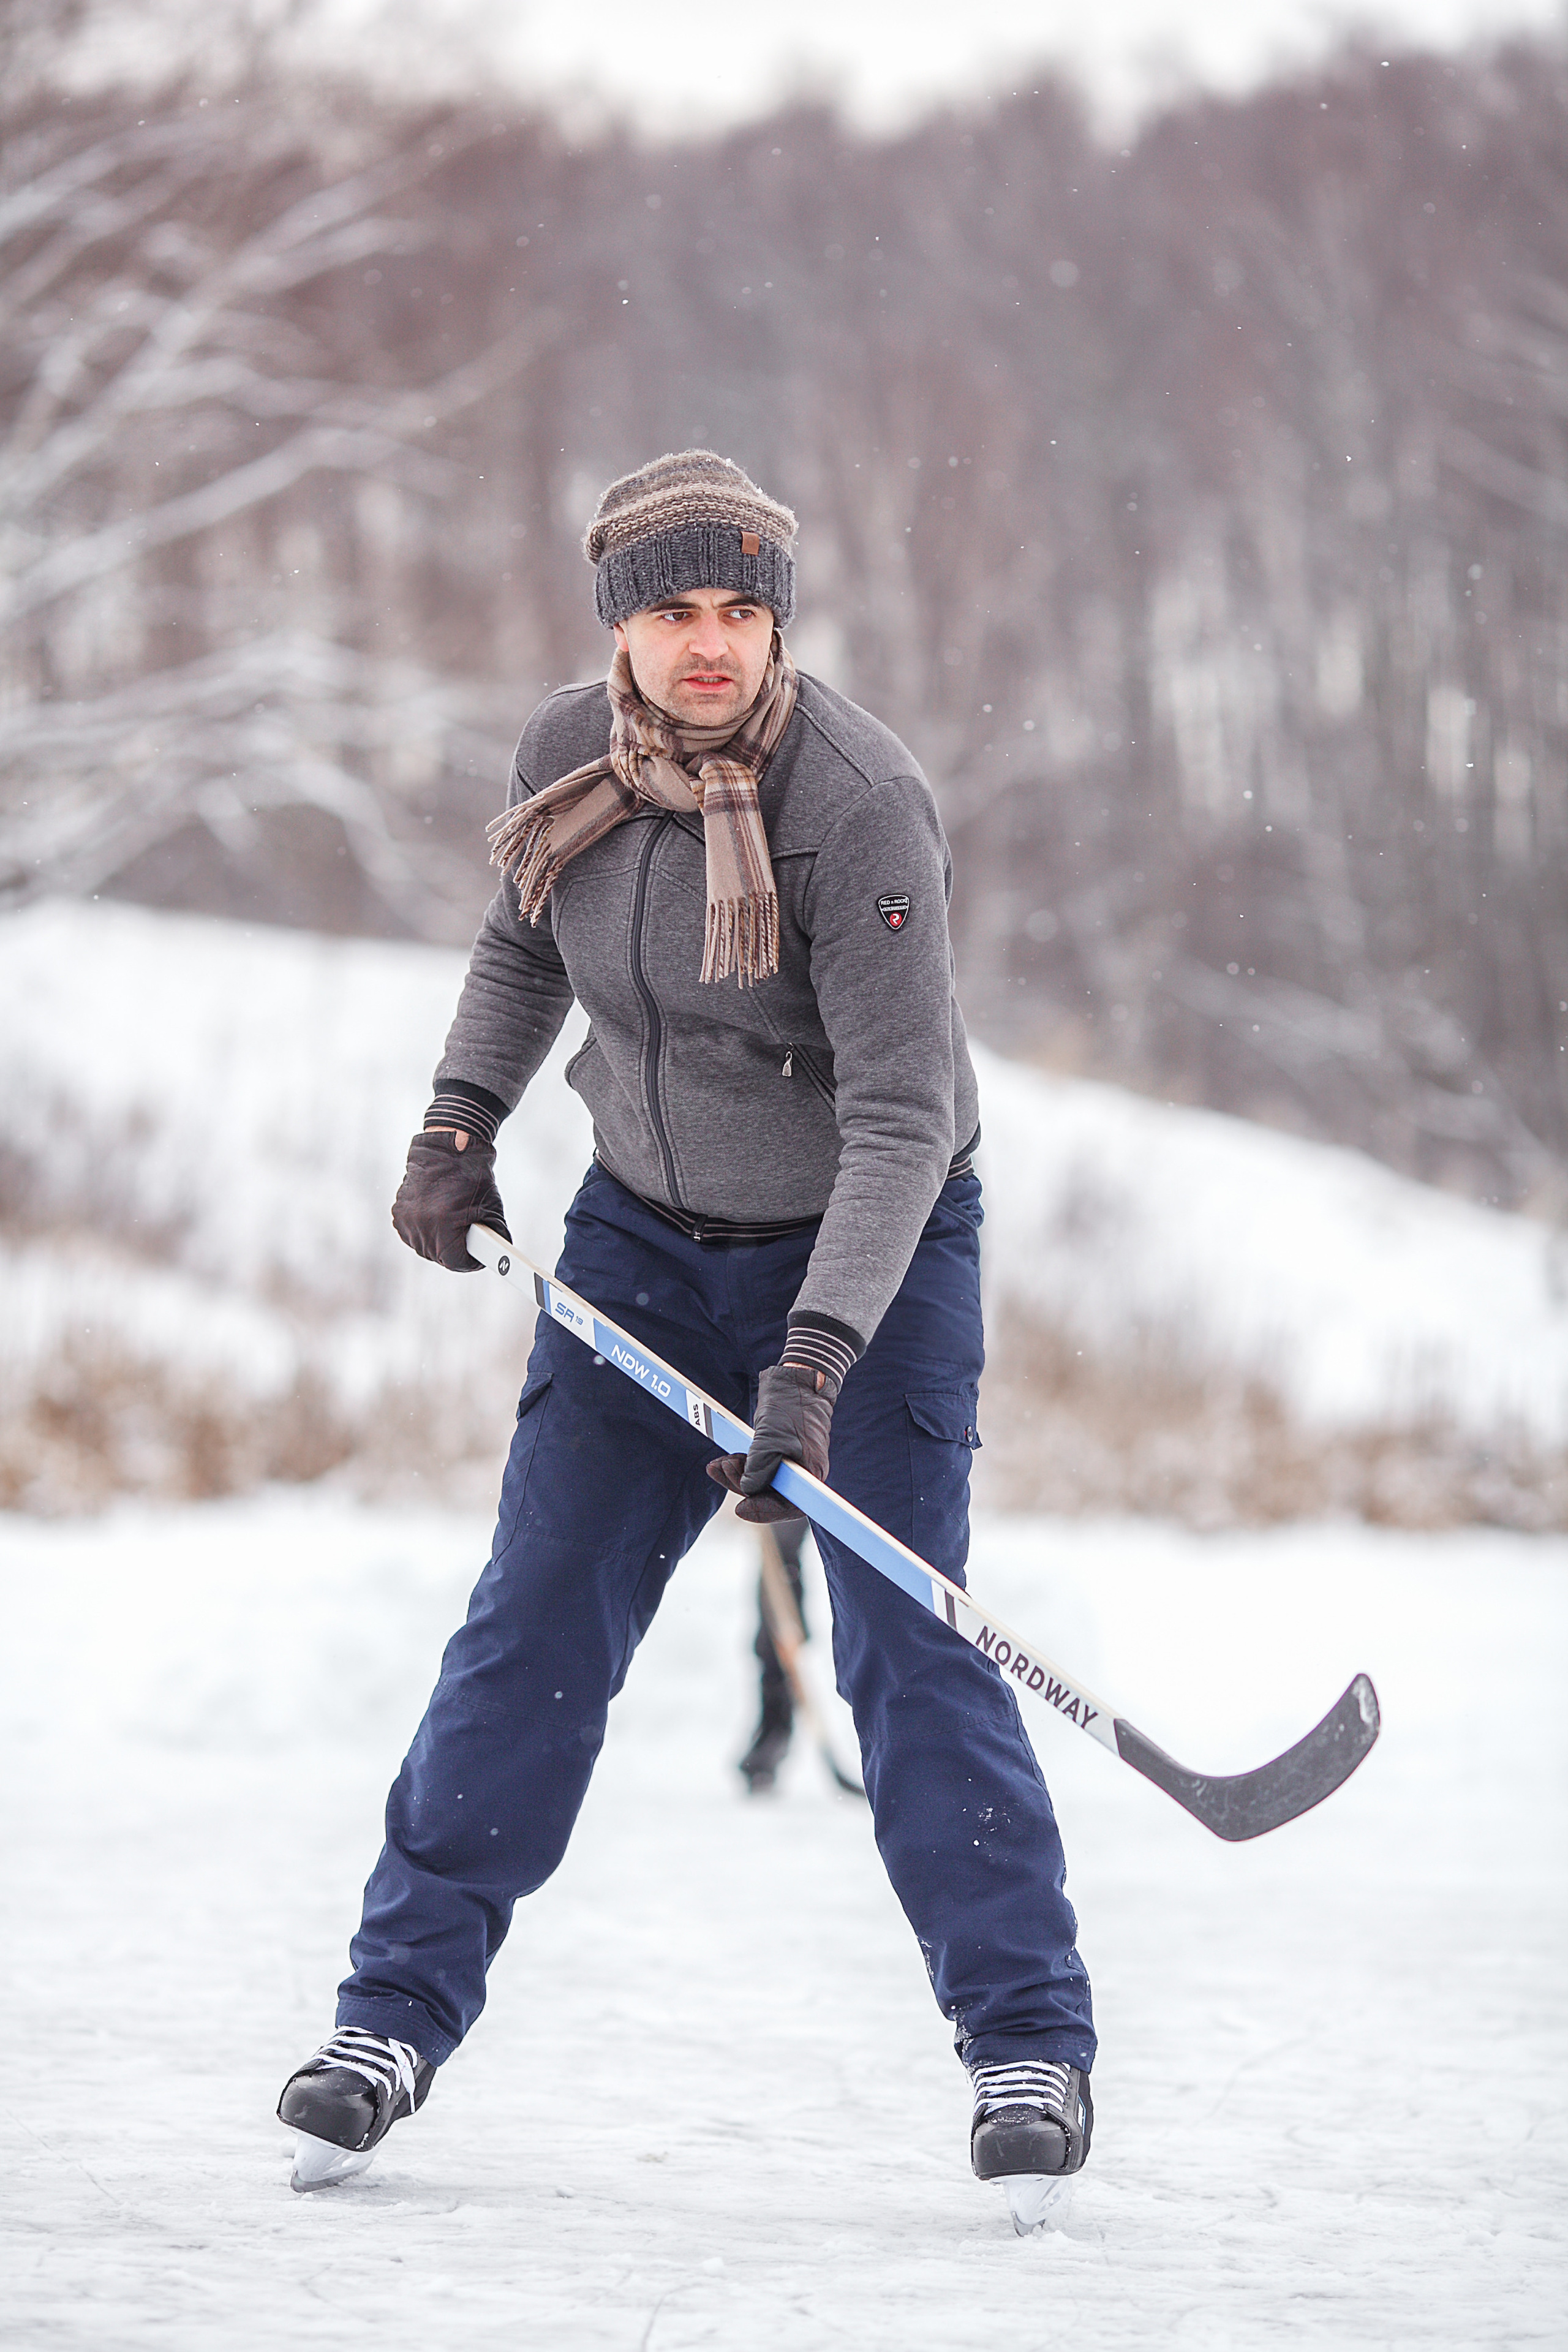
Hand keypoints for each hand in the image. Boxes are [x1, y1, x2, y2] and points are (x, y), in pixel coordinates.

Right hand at [391, 1129, 509, 1270]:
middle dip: (454, 1253)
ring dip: (438, 1243)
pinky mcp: (399, 1210)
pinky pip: (412, 1232)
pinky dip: (424, 1230)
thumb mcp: (491, 1208)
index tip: (476, 1260)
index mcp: (443, 1226)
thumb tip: (499, 1255)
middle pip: (438, 1257)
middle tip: (467, 1246)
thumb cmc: (472, 1175)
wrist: (449, 1148)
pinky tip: (436, 1220)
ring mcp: (407, 1218)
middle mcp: (420, 1224)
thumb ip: (495, 1236)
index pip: (455, 1261)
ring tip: (452, 1231)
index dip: (469, 1262)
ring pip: (423, 1246)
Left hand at [707, 1361, 837, 1522]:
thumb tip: (747, 1489)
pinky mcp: (775, 1453)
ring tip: (720, 1463)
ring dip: (736, 1475)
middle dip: (742, 1486)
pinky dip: (739, 1466)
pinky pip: (755, 1468)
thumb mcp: (771, 1438)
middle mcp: (801, 1474)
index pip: (789, 1507)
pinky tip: (722, 1461)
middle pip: (770, 1495)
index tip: (740, 1510)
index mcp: (810, 1475)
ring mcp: (788, 1464)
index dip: (764, 1511)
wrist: (796, 1380)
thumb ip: (759, 1467)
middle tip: (724, 1468)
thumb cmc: (791, 1407)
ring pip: (759, 1482)